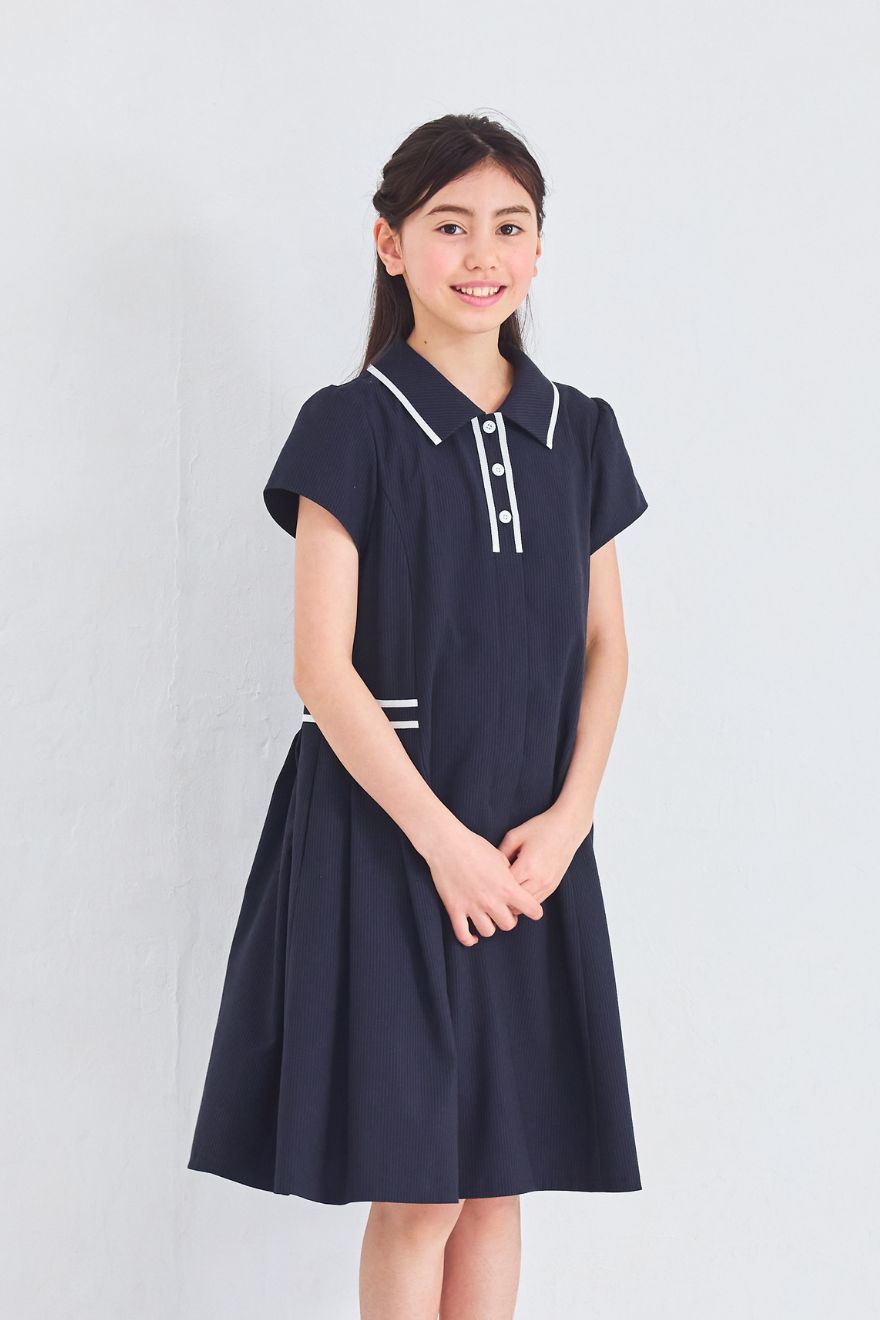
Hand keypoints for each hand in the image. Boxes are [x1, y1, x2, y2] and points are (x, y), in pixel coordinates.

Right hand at [423, 824, 544, 947]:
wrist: (447, 844)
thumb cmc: (474, 845)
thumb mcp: (499, 857)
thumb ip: (509, 875)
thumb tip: (513, 884)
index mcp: (507, 886)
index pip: (532, 910)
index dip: (534, 910)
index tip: (530, 909)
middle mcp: (492, 900)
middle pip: (508, 925)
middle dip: (508, 919)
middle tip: (503, 911)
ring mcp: (472, 906)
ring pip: (488, 932)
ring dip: (489, 926)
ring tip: (487, 917)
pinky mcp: (455, 909)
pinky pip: (463, 935)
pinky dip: (468, 939)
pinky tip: (472, 936)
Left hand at [497, 806, 591, 917]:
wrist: (567, 827)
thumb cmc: (540, 828)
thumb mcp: (514, 836)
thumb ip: (500, 855)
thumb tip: (489, 871)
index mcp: (527, 866)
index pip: (504, 889)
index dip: (493, 888)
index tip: (485, 884)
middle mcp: (539, 879)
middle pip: (515, 903)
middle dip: (502, 900)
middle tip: (492, 893)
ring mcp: (548, 885)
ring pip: (526, 907)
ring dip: (515, 903)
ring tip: (504, 894)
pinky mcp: (553, 886)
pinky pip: (536, 902)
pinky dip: (526, 900)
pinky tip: (518, 891)